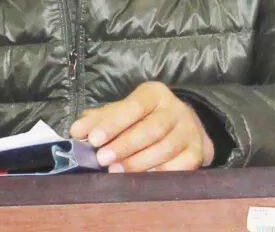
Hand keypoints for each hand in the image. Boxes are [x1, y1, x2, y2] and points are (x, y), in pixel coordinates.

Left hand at [69, 81, 213, 172]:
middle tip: (102, 160)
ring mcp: (189, 131)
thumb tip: (77, 131)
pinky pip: (180, 166)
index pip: (134, 106)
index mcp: (155, 94)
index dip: (114, 123)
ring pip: (166, 148)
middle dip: (125, 146)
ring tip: (116, 172)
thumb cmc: (143, 120)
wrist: (182, 127)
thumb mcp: (121, 113)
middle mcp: (176, 109)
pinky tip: (143, 179)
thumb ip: (97, 120)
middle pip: (152, 129)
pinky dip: (160, 173)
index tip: (94, 139)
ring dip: (139, 163)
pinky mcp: (197, 152)